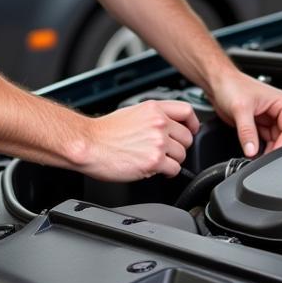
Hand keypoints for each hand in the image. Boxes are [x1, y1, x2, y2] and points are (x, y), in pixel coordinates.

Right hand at [80, 100, 199, 180]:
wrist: (88, 145)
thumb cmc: (104, 132)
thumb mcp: (133, 112)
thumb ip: (153, 117)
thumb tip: (168, 126)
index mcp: (154, 109)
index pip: (187, 111)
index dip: (192, 123)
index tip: (191, 130)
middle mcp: (159, 123)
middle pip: (187, 137)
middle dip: (179, 147)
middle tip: (167, 152)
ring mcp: (158, 142)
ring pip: (182, 155)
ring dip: (172, 161)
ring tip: (157, 161)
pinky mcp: (154, 161)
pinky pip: (174, 169)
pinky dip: (167, 173)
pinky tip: (155, 170)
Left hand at [205, 72, 281, 156]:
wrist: (218, 83)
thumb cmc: (231, 85)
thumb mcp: (240, 109)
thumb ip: (247, 132)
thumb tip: (252, 151)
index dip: (281, 146)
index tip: (269, 157)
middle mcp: (280, 110)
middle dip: (273, 150)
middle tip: (259, 159)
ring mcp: (271, 118)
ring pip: (274, 142)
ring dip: (265, 150)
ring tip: (253, 154)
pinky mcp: (261, 124)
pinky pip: (264, 141)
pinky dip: (258, 147)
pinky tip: (251, 150)